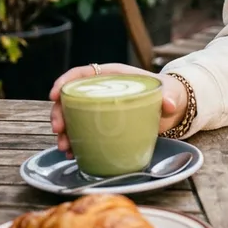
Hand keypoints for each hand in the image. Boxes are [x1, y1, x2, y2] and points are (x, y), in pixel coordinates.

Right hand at [48, 63, 186, 155]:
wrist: (174, 109)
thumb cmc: (168, 93)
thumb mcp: (170, 92)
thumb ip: (170, 96)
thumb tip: (169, 104)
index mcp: (113, 75)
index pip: (81, 74)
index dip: (64, 81)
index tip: (54, 95)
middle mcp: (102, 90)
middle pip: (71, 97)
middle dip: (58, 112)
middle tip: (59, 129)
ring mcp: (100, 108)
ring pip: (72, 116)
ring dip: (64, 132)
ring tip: (65, 147)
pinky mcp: (103, 125)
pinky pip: (82, 131)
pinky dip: (74, 142)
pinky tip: (73, 154)